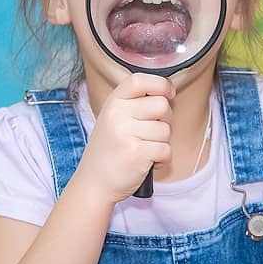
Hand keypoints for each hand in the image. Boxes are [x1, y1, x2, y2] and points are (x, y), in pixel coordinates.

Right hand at [74, 73, 174, 203]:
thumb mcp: (114, 119)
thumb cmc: (110, 151)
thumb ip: (135, 104)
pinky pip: (166, 150)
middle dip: (164, 121)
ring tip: (143, 150)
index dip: (161, 84)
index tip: (169, 94)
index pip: (140, 80)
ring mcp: (126, 133)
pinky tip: (147, 163)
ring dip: (161, 143)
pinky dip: (162, 160)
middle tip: (150, 134)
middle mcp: (117, 114)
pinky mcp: (136, 153)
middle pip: (162, 105)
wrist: (94, 184)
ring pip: (166, 130)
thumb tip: (167, 92)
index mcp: (113, 102)